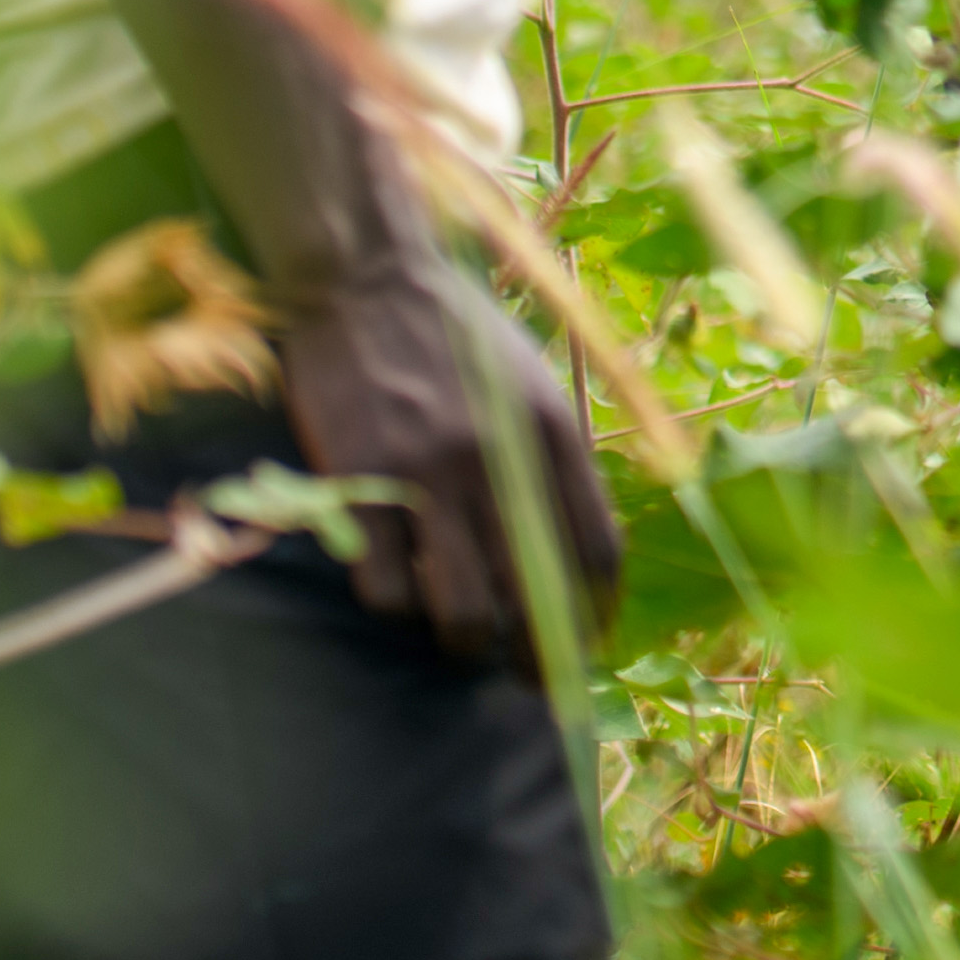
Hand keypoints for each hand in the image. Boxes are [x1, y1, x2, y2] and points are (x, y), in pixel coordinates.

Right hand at [279, 247, 625, 671]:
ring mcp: (428, 475)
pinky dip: (395, 605)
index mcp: (551, 434)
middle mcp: (499, 461)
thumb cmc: (453, 335)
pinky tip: (396, 587)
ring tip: (459, 641)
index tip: (585, 648)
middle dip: (537, 658)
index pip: (597, 554)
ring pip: (462, 613)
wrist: (365, 279)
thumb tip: (577, 551)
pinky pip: (386, 589)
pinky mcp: (361, 484)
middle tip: (526, 680)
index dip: (597, 617)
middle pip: (535, 598)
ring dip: (464, 644)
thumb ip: (555, 460)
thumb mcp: (529, 384)